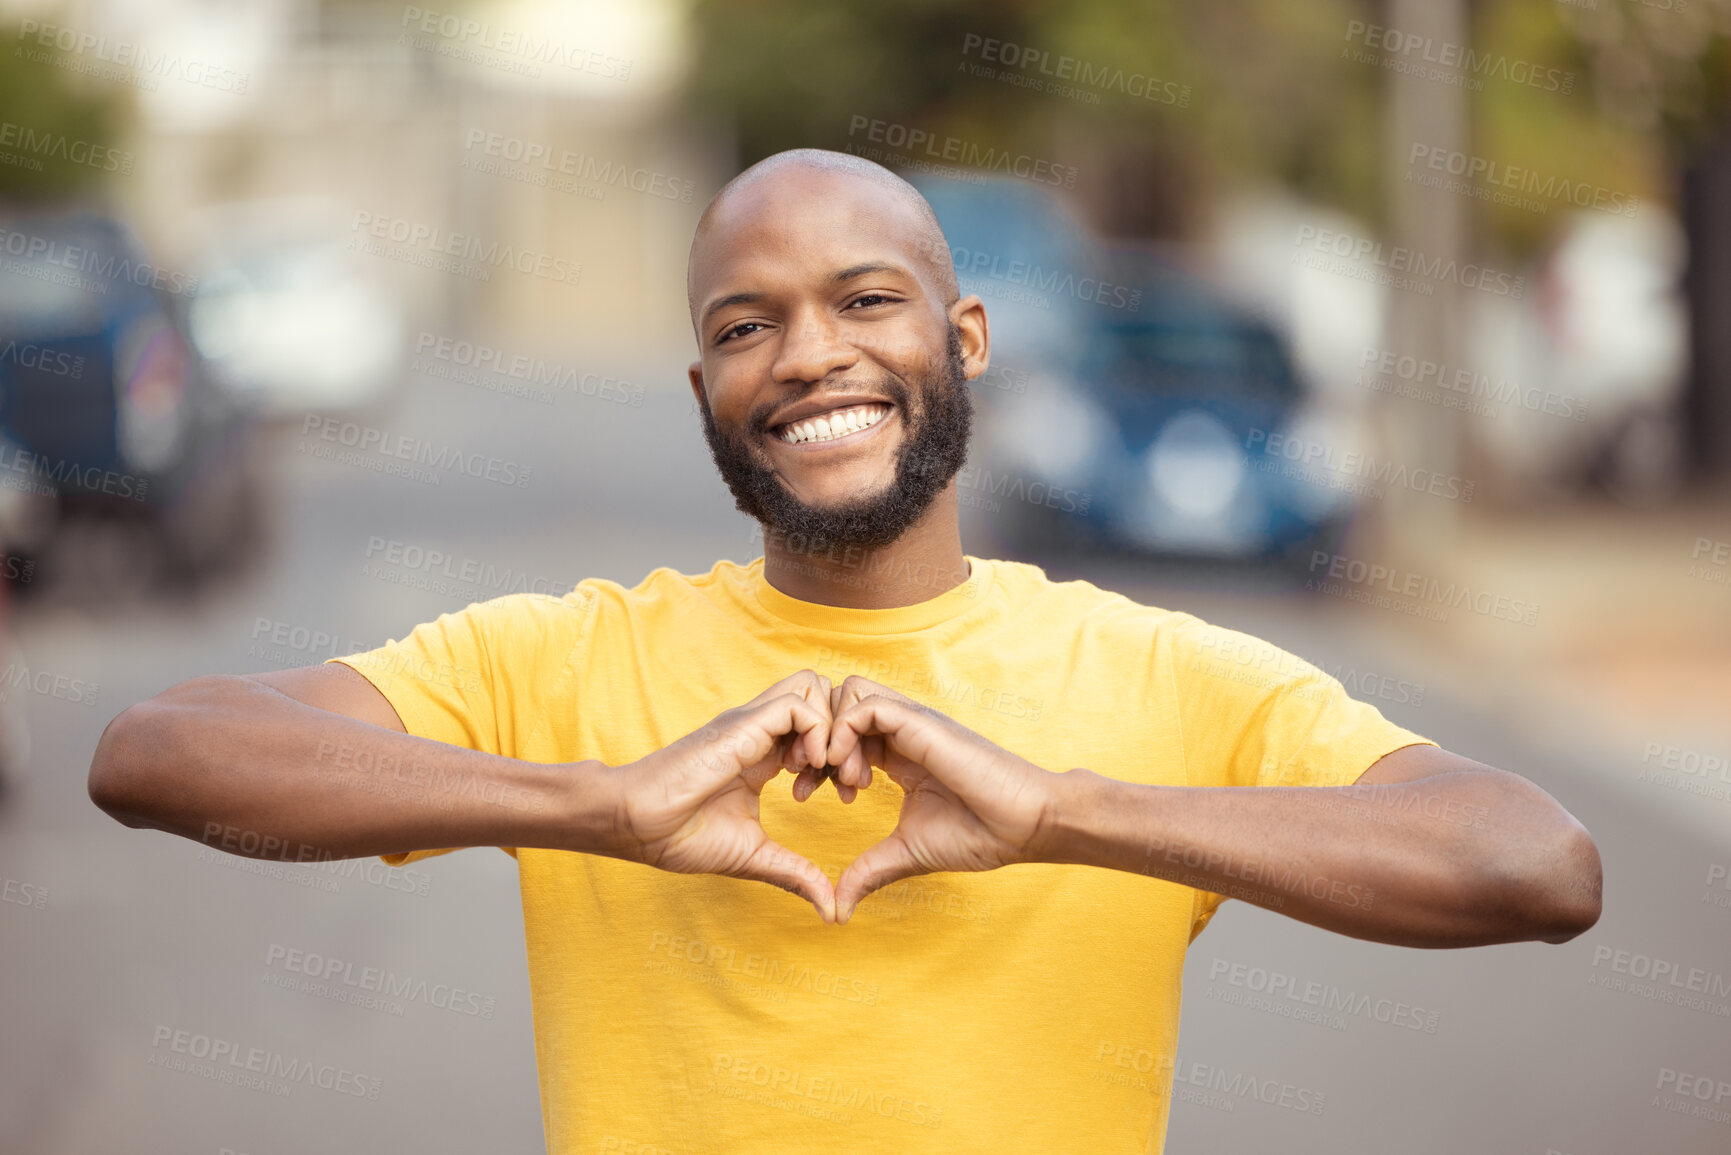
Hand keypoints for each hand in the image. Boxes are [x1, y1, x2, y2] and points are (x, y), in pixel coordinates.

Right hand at [611, 671, 842, 921]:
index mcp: (762, 753)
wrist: (634, 824)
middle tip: (843, 782)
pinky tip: (804, 770)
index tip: (841, 796)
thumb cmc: (678, 836)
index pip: (818, 727)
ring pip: (814, 687)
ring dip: (833, 729)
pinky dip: (816, 732)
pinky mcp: (742, 725)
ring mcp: (751, 723)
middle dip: (846, 733)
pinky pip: (799, 703)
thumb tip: (830, 910)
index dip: (841, 757)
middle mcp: (759, 730)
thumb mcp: (753, 855)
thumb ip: (794, 873)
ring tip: (822, 774)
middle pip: (822, 694)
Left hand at [818, 676, 1064, 922]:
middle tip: (812, 785)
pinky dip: (845, 734)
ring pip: (848, 693)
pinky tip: (853, 776)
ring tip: (840, 781)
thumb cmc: (979, 835)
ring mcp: (912, 723)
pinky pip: (865, 705)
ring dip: (830, 735)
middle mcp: (902, 731)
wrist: (1026, 826)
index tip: (811, 795)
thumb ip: (869, 871)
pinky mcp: (921, 723)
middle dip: (813, 740)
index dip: (817, 759)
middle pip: (838, 704)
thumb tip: (836, 909)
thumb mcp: (907, 853)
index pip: (841, 732)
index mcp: (899, 754)